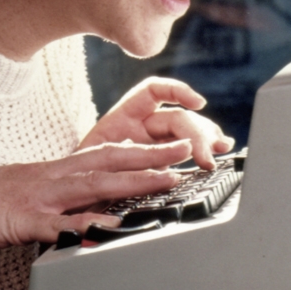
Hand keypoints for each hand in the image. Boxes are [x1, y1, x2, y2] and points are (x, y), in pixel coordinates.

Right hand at [0, 140, 189, 255]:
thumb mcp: (16, 198)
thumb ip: (47, 205)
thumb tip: (70, 216)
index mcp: (49, 173)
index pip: (101, 156)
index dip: (137, 151)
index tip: (167, 147)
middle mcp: (49, 179)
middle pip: (109, 162)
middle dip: (151, 156)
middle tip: (188, 149)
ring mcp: (39, 198)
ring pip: (96, 185)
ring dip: (136, 180)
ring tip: (170, 179)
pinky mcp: (25, 221)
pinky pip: (64, 225)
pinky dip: (91, 226)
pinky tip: (115, 229)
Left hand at [78, 77, 233, 167]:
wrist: (69, 199)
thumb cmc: (76, 178)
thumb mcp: (88, 164)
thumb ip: (115, 160)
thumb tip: (149, 164)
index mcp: (120, 119)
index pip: (152, 91)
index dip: (177, 90)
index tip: (198, 104)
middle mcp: (140, 129)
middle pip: (176, 119)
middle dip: (196, 134)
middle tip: (207, 158)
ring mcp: (154, 146)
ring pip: (187, 134)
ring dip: (207, 139)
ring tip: (221, 149)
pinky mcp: (161, 165)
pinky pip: (186, 153)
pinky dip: (204, 150)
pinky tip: (221, 151)